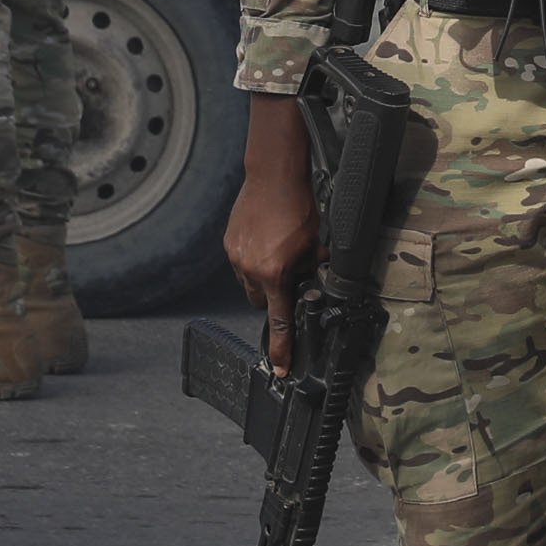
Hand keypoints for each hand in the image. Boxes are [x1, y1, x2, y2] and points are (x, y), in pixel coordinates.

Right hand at [227, 97, 320, 369]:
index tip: (281, 370)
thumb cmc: (300, 207)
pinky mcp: (229, 242)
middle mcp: (249, 269)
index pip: (278, 321)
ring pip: (250, 284)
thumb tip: (316, 284)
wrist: (274, 175)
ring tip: (278, 254)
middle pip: (261, 303)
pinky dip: (253, 261)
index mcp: (274, 274)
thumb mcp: (316, 244)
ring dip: (263, 279)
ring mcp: (235, 256)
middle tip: (289, 280)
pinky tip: (267, 241)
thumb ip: (313, 270)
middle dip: (274, 298)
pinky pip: (241, 264)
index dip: (281, 348)